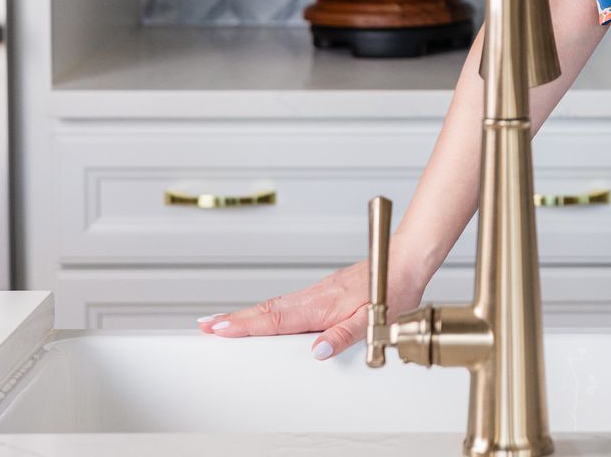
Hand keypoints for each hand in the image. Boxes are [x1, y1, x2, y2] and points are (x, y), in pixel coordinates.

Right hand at [196, 257, 427, 360]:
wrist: (406, 259)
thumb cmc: (393, 286)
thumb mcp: (374, 318)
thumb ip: (344, 335)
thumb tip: (316, 352)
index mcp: (322, 305)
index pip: (276, 318)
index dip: (244, 324)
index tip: (217, 327)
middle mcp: (315, 296)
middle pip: (267, 310)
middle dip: (234, 319)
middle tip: (204, 326)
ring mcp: (318, 293)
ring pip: (276, 305)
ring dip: (248, 314)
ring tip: (222, 323)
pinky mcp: (325, 291)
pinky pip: (289, 303)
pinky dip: (268, 310)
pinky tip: (263, 315)